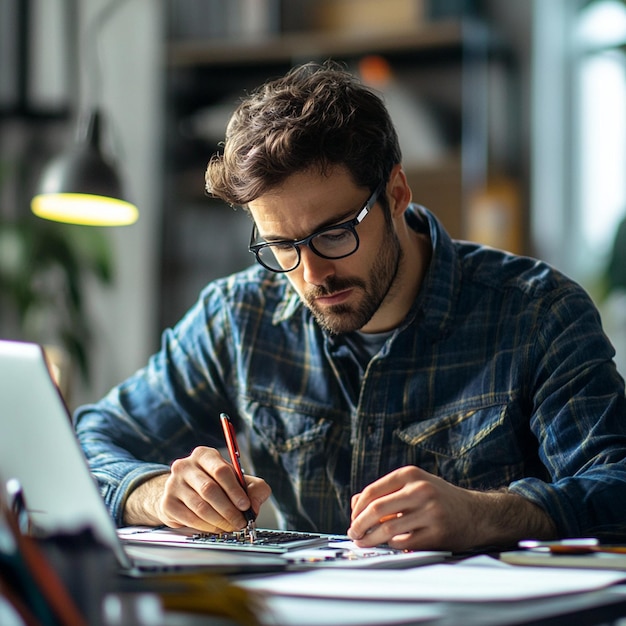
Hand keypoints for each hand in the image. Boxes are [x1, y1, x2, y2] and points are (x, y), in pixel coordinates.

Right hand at [124, 446, 270, 532]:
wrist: (182, 493)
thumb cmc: (216, 484)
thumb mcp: (238, 480)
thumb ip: (254, 488)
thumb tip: (254, 505)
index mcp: (204, 455)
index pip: (221, 470)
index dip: (235, 490)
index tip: (246, 506)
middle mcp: (185, 466)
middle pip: (210, 490)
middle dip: (228, 510)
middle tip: (240, 522)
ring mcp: (173, 484)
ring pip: (200, 507)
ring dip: (219, 521)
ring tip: (230, 527)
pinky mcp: (167, 503)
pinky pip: (190, 519)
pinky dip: (207, 527)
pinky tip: (216, 528)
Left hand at [347, 466, 555, 551]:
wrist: (476, 513)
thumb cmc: (437, 499)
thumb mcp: (412, 485)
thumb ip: (384, 492)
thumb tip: (353, 505)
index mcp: (411, 474)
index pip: (372, 491)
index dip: (357, 508)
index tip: (352, 518)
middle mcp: (420, 490)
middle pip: (376, 509)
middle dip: (358, 524)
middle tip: (353, 533)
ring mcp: (430, 512)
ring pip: (387, 530)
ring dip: (369, 539)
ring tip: (363, 542)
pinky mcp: (437, 534)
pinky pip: (403, 544)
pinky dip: (391, 546)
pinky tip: (388, 545)